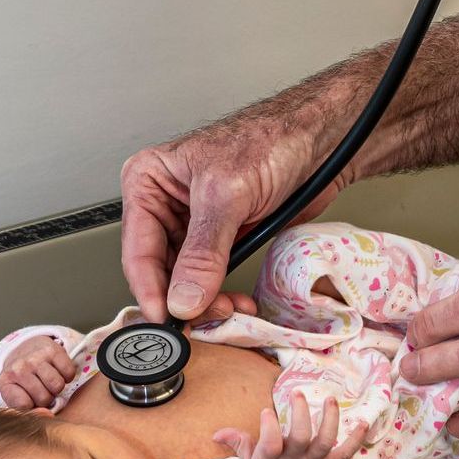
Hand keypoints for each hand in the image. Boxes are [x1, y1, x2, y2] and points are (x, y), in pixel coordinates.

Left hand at [0, 335, 79, 410]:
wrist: (24, 348)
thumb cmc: (22, 378)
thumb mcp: (16, 395)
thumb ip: (28, 412)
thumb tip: (47, 415)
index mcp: (6, 381)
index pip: (24, 406)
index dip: (32, 407)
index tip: (30, 400)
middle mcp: (19, 368)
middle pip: (44, 398)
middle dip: (47, 398)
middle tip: (42, 389)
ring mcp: (36, 357)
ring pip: (58, 386)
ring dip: (57, 388)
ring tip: (49, 382)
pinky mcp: (53, 350)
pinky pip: (69, 372)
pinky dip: (67, 376)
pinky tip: (58, 373)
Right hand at [121, 100, 356, 323]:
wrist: (320, 138)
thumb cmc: (271, 139)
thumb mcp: (227, 194)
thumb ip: (204, 251)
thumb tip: (183, 297)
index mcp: (150, 180)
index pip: (137, 247)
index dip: (149, 289)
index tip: (165, 318)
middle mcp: (168, 203)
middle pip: (160, 269)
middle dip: (182, 298)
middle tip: (202, 319)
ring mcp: (196, 223)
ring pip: (185, 279)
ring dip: (205, 301)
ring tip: (225, 310)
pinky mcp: (224, 237)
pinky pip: (213, 277)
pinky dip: (222, 294)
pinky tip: (235, 302)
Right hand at [215, 393, 368, 458]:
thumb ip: (238, 443)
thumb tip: (216, 432)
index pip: (269, 445)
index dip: (268, 428)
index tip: (266, 412)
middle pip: (300, 438)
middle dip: (300, 415)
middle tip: (297, 394)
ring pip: (324, 442)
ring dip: (330, 420)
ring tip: (330, 400)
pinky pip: (343, 456)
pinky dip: (355, 441)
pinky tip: (363, 423)